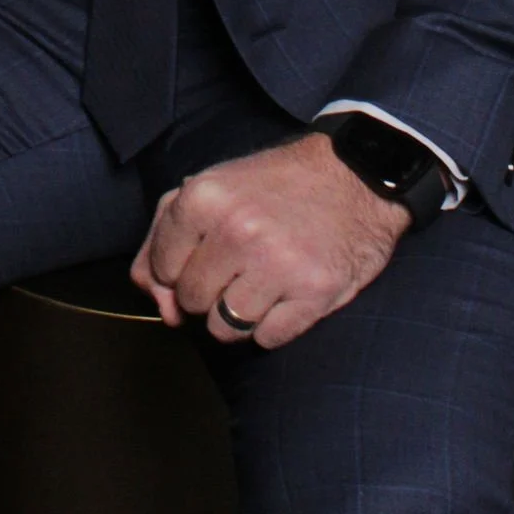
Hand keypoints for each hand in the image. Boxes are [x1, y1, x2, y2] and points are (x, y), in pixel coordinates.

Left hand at [130, 132, 409, 351]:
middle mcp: (237, 231)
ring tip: (261, 282)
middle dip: (209, 292)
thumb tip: (158, 304)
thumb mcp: (209, 191)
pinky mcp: (314, 293)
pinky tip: (288, 292)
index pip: (160, 270)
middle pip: (191, 302)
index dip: (180, 268)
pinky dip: (275, 324)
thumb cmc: (272, 187)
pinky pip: (268, 339)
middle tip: (239, 266)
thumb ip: (162, 241)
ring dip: (239, 314)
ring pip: (225, 329)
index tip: (207, 252)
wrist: (354, 175)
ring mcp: (277, 265)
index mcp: (202, 199)